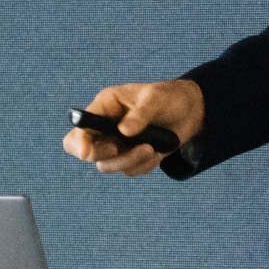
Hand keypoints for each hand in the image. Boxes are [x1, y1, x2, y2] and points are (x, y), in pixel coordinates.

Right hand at [63, 78, 204, 176]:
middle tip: (120, 148)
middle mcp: (106, 128)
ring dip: (130, 161)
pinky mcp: (132, 157)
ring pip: (109, 166)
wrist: (190, 111)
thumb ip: (140, 114)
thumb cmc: (168, 97)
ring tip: (152, 149)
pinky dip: (144, 165)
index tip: (87, 153)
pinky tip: (158, 152)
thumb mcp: (156, 99)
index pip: (80, 128)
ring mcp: (117, 144)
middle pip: (88, 152)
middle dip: (106, 156)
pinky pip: (130, 170)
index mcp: (104, 107)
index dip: (78, 142)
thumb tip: (124, 132)